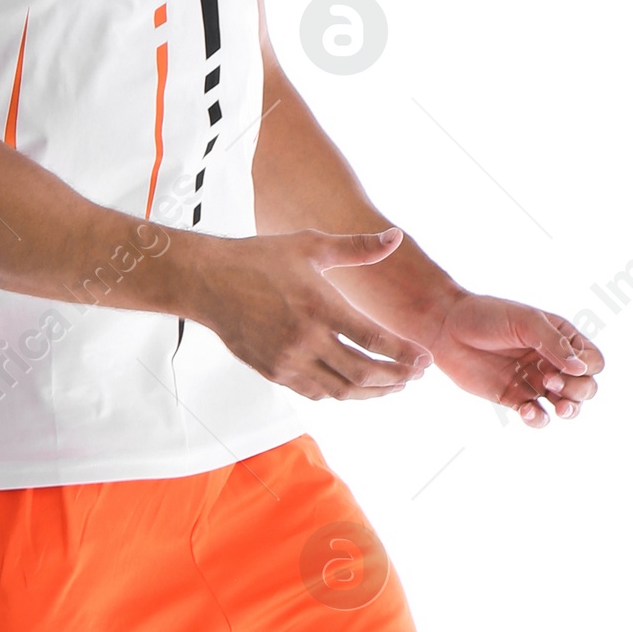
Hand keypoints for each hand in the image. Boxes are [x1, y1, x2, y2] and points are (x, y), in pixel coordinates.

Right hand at [193, 229, 433, 401]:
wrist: (208, 282)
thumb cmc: (259, 259)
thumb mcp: (311, 245)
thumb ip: (357, 248)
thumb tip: (395, 238)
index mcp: (320, 306)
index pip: (373, 339)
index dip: (404, 354)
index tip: (424, 359)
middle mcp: (305, 338)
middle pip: (363, 372)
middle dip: (397, 378)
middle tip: (417, 375)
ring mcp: (288, 360)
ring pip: (341, 390)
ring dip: (373, 392)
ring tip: (394, 386)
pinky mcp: (274, 372)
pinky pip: (316, 392)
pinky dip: (341, 393)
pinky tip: (356, 386)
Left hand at [421, 289, 603, 426]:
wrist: (446, 329)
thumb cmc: (486, 316)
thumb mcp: (525, 321)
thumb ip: (553, 343)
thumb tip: (580, 368)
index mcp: (560, 338)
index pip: (592, 360)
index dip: (587, 368)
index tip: (564, 366)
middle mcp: (551, 361)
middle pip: (586, 386)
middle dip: (579, 390)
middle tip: (552, 383)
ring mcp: (534, 381)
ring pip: (567, 405)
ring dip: (569, 410)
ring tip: (558, 408)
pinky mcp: (514, 398)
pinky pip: (537, 416)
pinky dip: (538, 419)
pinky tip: (528, 412)